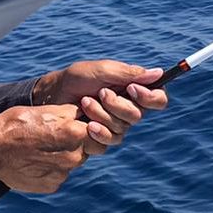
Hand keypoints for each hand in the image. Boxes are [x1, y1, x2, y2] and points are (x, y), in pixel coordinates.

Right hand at [0, 104, 88, 193]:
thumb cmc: (15, 125)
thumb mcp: (45, 110)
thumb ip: (69, 114)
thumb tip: (84, 114)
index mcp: (74, 133)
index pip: (98, 132)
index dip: (90, 128)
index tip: (80, 126)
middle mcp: (73, 156)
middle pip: (88, 150)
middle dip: (80, 143)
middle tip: (59, 137)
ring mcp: (63, 173)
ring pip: (73, 162)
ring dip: (64, 156)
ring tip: (43, 148)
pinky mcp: (53, 185)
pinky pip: (60, 175)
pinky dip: (52, 169)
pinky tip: (36, 161)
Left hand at [32, 60, 167, 154]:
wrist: (52, 95)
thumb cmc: (77, 78)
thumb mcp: (103, 70)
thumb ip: (130, 74)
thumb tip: (159, 73)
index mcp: (133, 90)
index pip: (158, 99)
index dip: (150, 97)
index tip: (131, 89)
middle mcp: (127, 109)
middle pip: (138, 116)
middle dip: (117, 105)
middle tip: (100, 93)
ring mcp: (115, 126)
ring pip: (123, 129)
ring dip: (102, 115)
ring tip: (84, 103)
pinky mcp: (102, 139)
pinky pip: (110, 142)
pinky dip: (98, 132)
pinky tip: (85, 125)